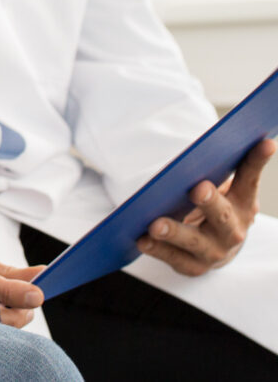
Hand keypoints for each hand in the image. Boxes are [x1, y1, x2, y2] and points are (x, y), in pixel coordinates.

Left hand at [137, 138, 275, 274]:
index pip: (250, 178)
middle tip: (198, 189)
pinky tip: (142, 239)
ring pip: (193, 241)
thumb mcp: (226, 188)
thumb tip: (210, 143)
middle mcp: (232, 231)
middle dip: (210, 202)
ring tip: (156, 224)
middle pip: (222, 215)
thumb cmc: (218, 207)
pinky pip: (173, 258)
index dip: (257, 161)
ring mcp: (214, 251)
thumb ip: (221, 167)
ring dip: (175, 232)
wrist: (219, 249)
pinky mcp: (193, 266)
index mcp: (243, 204)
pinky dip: (157, 249)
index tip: (265, 142)